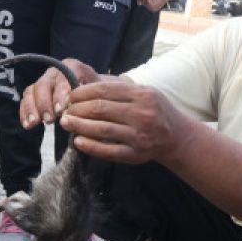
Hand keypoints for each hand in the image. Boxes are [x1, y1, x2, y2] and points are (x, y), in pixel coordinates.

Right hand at [19, 58, 99, 128]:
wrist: (94, 95)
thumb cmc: (98, 96)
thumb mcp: (101, 94)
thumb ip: (94, 99)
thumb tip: (81, 111)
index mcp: (73, 67)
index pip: (64, 76)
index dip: (62, 92)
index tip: (62, 110)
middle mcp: (56, 72)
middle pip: (45, 83)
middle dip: (45, 103)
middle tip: (49, 120)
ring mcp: (44, 81)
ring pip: (32, 90)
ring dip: (32, 108)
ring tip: (34, 124)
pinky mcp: (34, 92)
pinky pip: (26, 99)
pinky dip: (25, 112)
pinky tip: (28, 125)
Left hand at [59, 81, 193, 164]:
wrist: (176, 136)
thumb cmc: (154, 110)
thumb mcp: (144, 92)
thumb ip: (119, 88)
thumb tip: (86, 85)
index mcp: (142, 95)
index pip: (105, 90)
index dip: (83, 93)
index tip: (70, 96)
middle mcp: (142, 114)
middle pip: (100, 109)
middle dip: (77, 109)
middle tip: (65, 110)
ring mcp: (139, 136)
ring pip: (102, 129)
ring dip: (79, 126)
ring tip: (66, 123)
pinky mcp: (135, 154)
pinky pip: (108, 151)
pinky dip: (90, 146)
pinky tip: (78, 141)